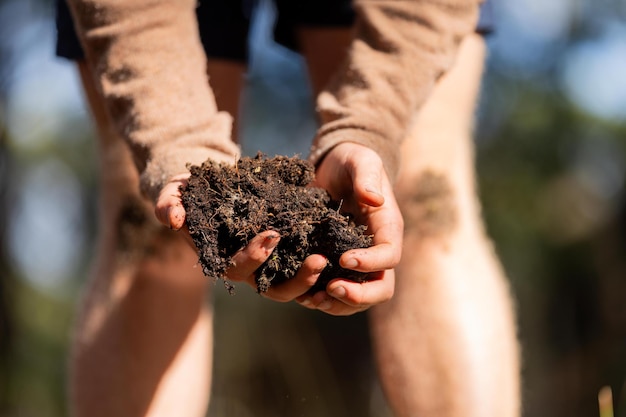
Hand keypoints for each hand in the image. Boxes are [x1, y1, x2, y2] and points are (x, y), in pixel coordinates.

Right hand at [154, 173, 324, 299]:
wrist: (205, 188)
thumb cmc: (187, 193)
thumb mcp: (173, 192)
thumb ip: (168, 203)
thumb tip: (172, 219)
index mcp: (220, 259)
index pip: (236, 269)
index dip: (254, 257)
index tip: (272, 236)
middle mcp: (246, 268)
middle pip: (272, 289)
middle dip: (296, 280)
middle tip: (318, 261)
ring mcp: (266, 264)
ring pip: (291, 285)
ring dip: (310, 278)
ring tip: (328, 261)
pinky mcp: (282, 252)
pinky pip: (301, 267)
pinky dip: (316, 268)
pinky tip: (336, 253)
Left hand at [297, 142, 403, 314]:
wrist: (335, 166)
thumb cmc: (351, 161)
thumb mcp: (360, 161)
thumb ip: (366, 177)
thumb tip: (374, 199)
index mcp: (387, 227)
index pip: (389, 255)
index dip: (370, 263)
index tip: (343, 260)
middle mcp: (376, 250)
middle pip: (381, 287)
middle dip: (358, 295)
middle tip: (330, 289)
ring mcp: (359, 261)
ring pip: (360, 298)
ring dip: (338, 304)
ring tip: (313, 299)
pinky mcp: (337, 264)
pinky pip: (337, 293)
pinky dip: (323, 299)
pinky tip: (303, 296)